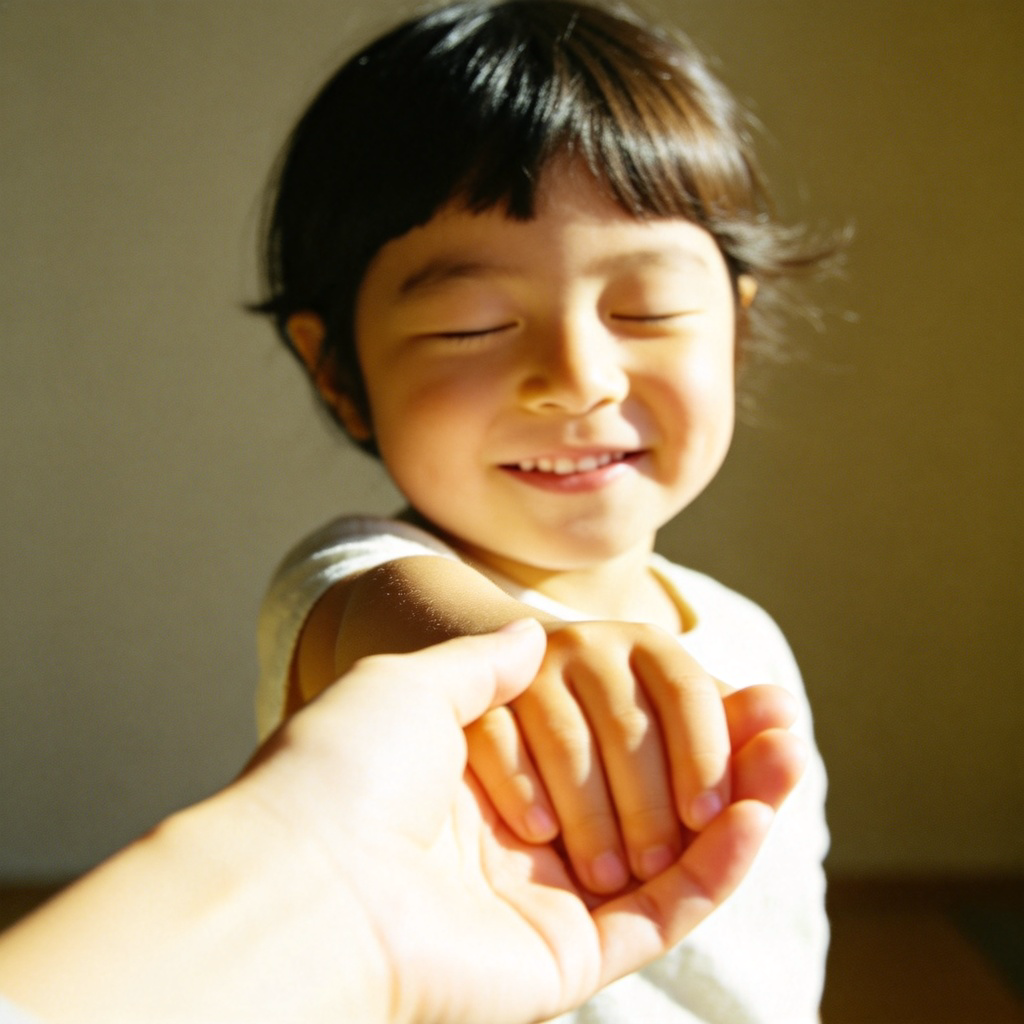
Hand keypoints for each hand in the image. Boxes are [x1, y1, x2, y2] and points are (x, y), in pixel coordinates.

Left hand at [0, 620, 797, 1023]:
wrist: (301, 872)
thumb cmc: (344, 769)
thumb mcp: (415, 682)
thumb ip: (484, 663)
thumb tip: (531, 634)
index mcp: (495, 773)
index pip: (614, 740)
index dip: (677, 715)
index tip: (734, 684)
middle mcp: (528, 838)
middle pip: (655, 798)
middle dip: (724, 758)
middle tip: (782, 720)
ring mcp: (550, 899)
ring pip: (673, 856)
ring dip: (741, 806)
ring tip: (792, 753)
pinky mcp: (568, 956)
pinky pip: (663, 912)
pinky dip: (720, 866)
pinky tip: (759, 811)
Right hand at [466, 620, 798, 893]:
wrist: (514, 693)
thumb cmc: (617, 734)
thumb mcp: (674, 734)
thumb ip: (729, 738)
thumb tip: (787, 716)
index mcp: (648, 648)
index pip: (689, 694)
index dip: (706, 756)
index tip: (713, 821)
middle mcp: (589, 645)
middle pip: (630, 725)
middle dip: (649, 805)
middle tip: (657, 869)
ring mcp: (528, 671)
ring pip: (566, 740)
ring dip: (592, 813)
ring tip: (606, 877)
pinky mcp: (475, 697)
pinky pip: (498, 740)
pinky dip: (522, 787)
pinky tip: (541, 834)